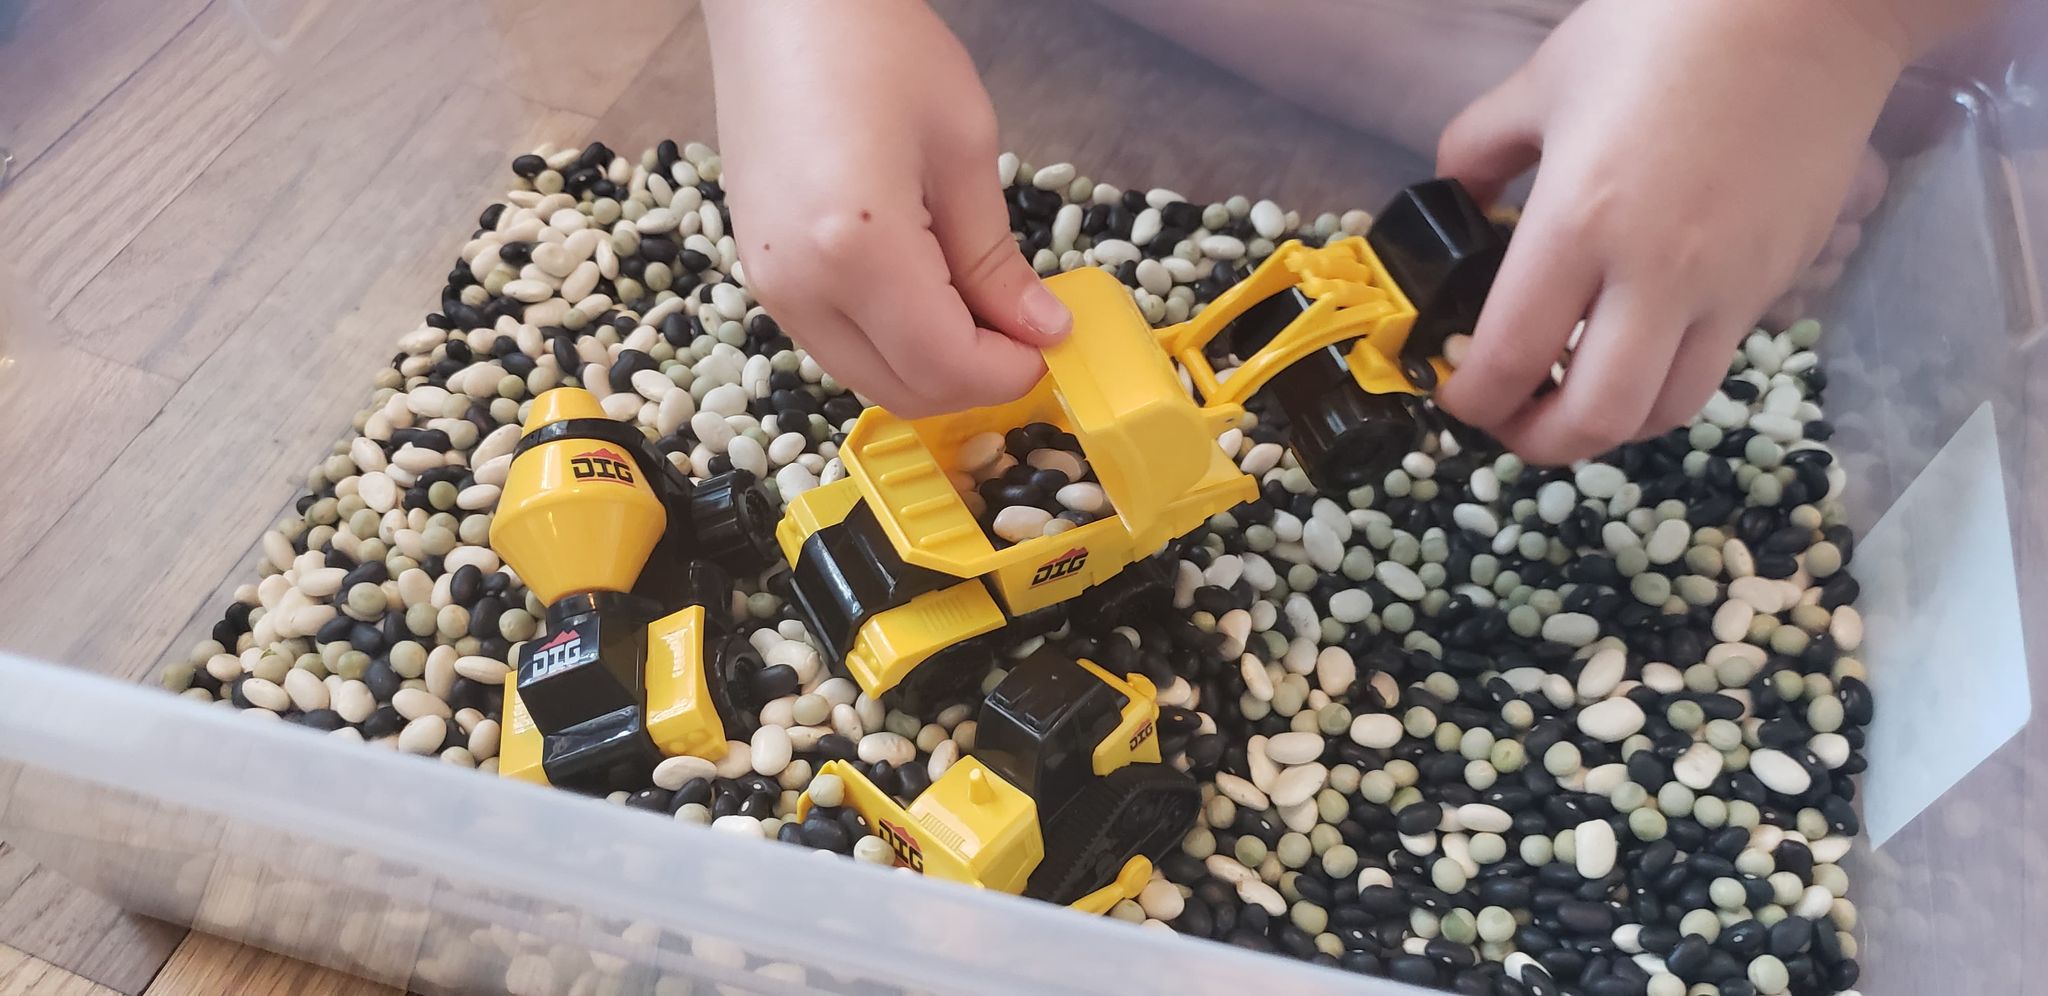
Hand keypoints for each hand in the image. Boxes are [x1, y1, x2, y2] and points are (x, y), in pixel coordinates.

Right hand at [704, 0, 1069, 418]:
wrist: (781, 3)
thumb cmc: (876, 46)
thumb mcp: (963, 148)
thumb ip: (995, 257)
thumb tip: (1039, 329)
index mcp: (857, 250)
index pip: (944, 365)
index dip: (1008, 373)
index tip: (1051, 343)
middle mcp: (800, 285)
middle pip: (902, 390)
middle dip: (973, 381)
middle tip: (1025, 334)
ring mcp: (770, 283)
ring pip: (866, 375)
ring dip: (931, 367)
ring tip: (980, 310)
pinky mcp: (761, 271)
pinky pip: (836, 341)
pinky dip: (890, 342)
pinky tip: (927, 292)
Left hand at [1432, 0, 1908, 464]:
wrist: (1808, 8)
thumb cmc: (1666, 29)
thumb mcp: (1544, 81)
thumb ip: (1480, 148)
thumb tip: (1457, 198)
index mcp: (1578, 223)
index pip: (1511, 358)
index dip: (1473, 401)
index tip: (1456, 395)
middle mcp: (1655, 273)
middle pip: (1594, 419)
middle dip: (1537, 443)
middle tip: (1510, 424)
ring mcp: (1726, 286)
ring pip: (1664, 412)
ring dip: (1608, 428)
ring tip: (1573, 400)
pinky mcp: (1776, 280)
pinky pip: (1715, 365)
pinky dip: (1664, 383)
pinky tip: (1636, 351)